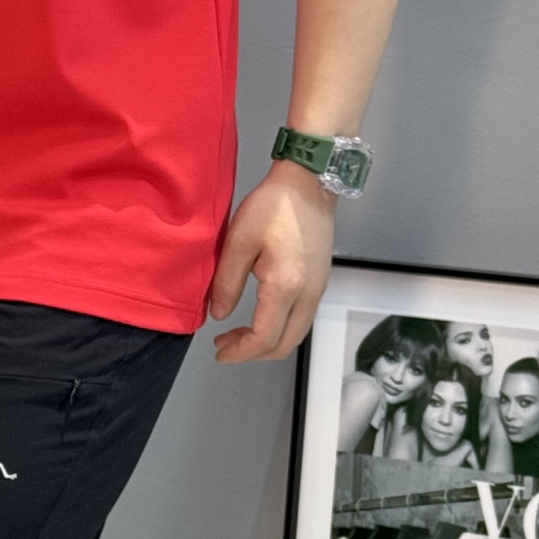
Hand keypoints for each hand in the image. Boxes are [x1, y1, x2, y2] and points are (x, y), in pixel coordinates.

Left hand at [209, 162, 335, 362]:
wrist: (308, 184)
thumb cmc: (273, 207)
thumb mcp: (238, 242)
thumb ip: (226, 282)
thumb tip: (218, 314)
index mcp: (285, 287)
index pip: (264, 338)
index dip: (240, 352)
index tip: (219, 351)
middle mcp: (308, 295)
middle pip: (284, 345)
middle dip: (253, 353)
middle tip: (225, 345)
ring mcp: (318, 290)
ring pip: (295, 334)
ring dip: (267, 342)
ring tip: (238, 333)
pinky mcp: (319, 282)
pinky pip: (301, 319)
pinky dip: (279, 328)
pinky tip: (259, 315)